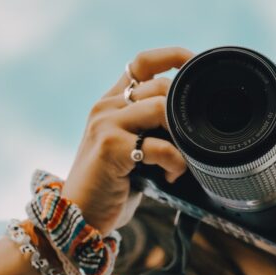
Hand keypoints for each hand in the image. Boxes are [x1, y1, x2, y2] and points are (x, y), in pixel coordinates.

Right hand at [61, 47, 192, 232]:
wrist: (78, 217)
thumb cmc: (110, 188)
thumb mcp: (130, 151)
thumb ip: (150, 131)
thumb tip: (191, 127)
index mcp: (111, 103)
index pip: (142, 62)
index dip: (173, 57)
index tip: (196, 64)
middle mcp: (106, 107)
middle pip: (160, 85)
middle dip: (185, 111)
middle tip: (194, 141)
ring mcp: (106, 124)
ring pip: (161, 107)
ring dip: (183, 136)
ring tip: (184, 160)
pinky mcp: (111, 147)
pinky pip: (159, 145)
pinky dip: (175, 162)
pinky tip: (171, 176)